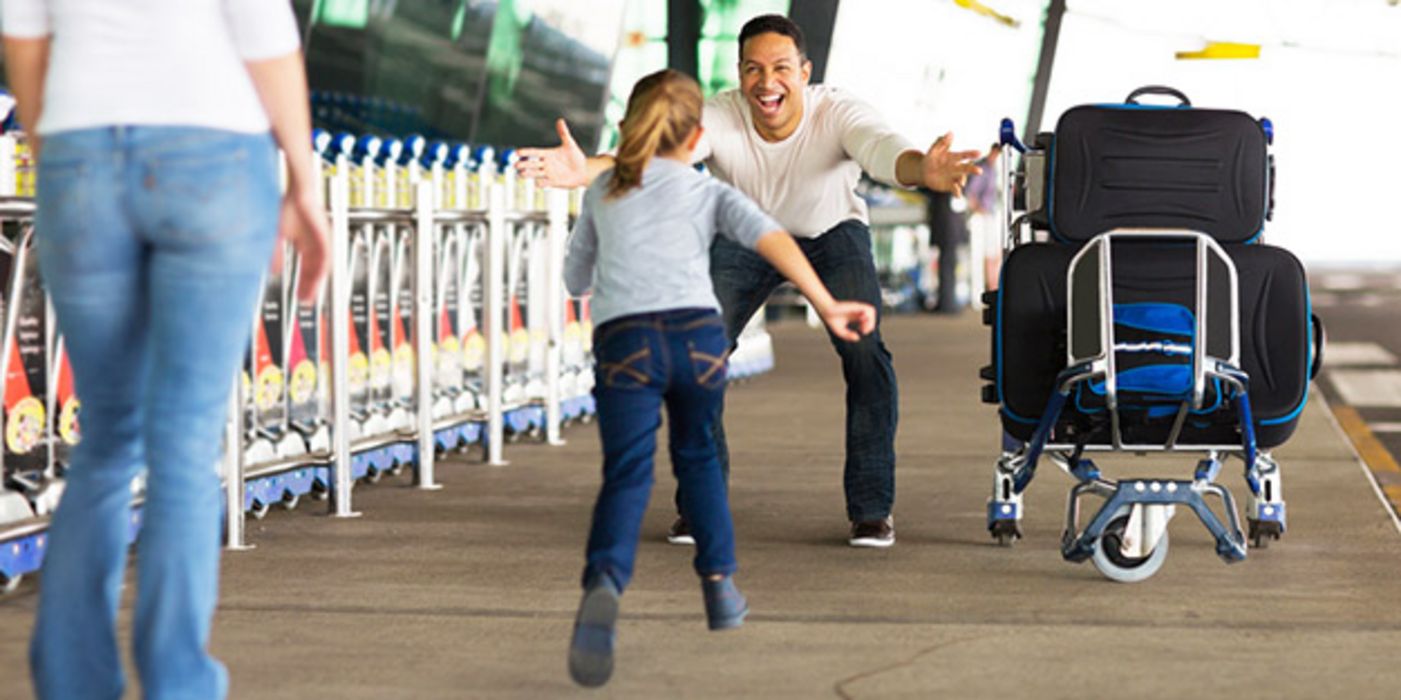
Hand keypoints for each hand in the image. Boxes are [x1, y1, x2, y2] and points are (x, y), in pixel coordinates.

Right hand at [272, 185, 329, 302]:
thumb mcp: (278, 236)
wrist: (298, 191)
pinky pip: (327, 257)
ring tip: (311, 296)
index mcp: (304, 244)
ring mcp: (322, 241)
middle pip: (315, 271)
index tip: (299, 296)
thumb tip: (272, 271)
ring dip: (317, 282)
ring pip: (322, 267)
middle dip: (310, 287)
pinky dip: (322, 269)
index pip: (306, 268)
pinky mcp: (326, 237)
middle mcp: (315, 245)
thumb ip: (275, 254)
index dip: (303, 283)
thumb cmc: (287, 208)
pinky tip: (318, 279)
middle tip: (305, 302)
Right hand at [515, 118, 587, 188]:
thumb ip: (563, 133)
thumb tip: (560, 120)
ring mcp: (548, 173)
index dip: (526, 152)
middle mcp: (546, 164)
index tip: (517, 152)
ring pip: (535, 173)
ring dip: (528, 174)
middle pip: (531, 163)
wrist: (583, 171)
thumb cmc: (576, 157)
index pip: (534, 152)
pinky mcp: (553, 182)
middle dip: (523, 164)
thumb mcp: (570, 144)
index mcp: (548, 154)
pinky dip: (540, 183)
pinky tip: (537, 183)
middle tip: (516, 165)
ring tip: (521, 174)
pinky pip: (544, 183)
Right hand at [820, 301, 877, 342]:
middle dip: (871, 325)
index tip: (861, 331)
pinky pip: (869, 308)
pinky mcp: (857, 306)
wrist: (827, 311)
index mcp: (855, 316)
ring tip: (864, 326)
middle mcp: (858, 312)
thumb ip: (848, 336)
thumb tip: (858, 337)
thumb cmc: (832, 320)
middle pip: (871, 316)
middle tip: (863, 331)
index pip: (867, 320)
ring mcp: (858, 308)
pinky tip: (862, 320)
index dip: (868, 327)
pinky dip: (869, 315)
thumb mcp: (841, 331)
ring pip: (872, 311)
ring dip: (871, 320)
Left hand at [922, 132, 982, 197]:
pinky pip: (955, 189)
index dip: (972, 154)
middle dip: (973, 169)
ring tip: (961, 183)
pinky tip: (958, 195)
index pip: (964, 155)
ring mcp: (954, 177)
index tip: (979, 153)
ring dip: (962, 180)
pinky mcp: (950, 186)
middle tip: (979, 171)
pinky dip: (957, 192)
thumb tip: (950, 133)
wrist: (923, 172)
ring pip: (961, 179)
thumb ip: (942, 142)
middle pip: (966, 168)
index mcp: (954, 157)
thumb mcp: (934, 150)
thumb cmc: (930, 159)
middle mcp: (956, 167)